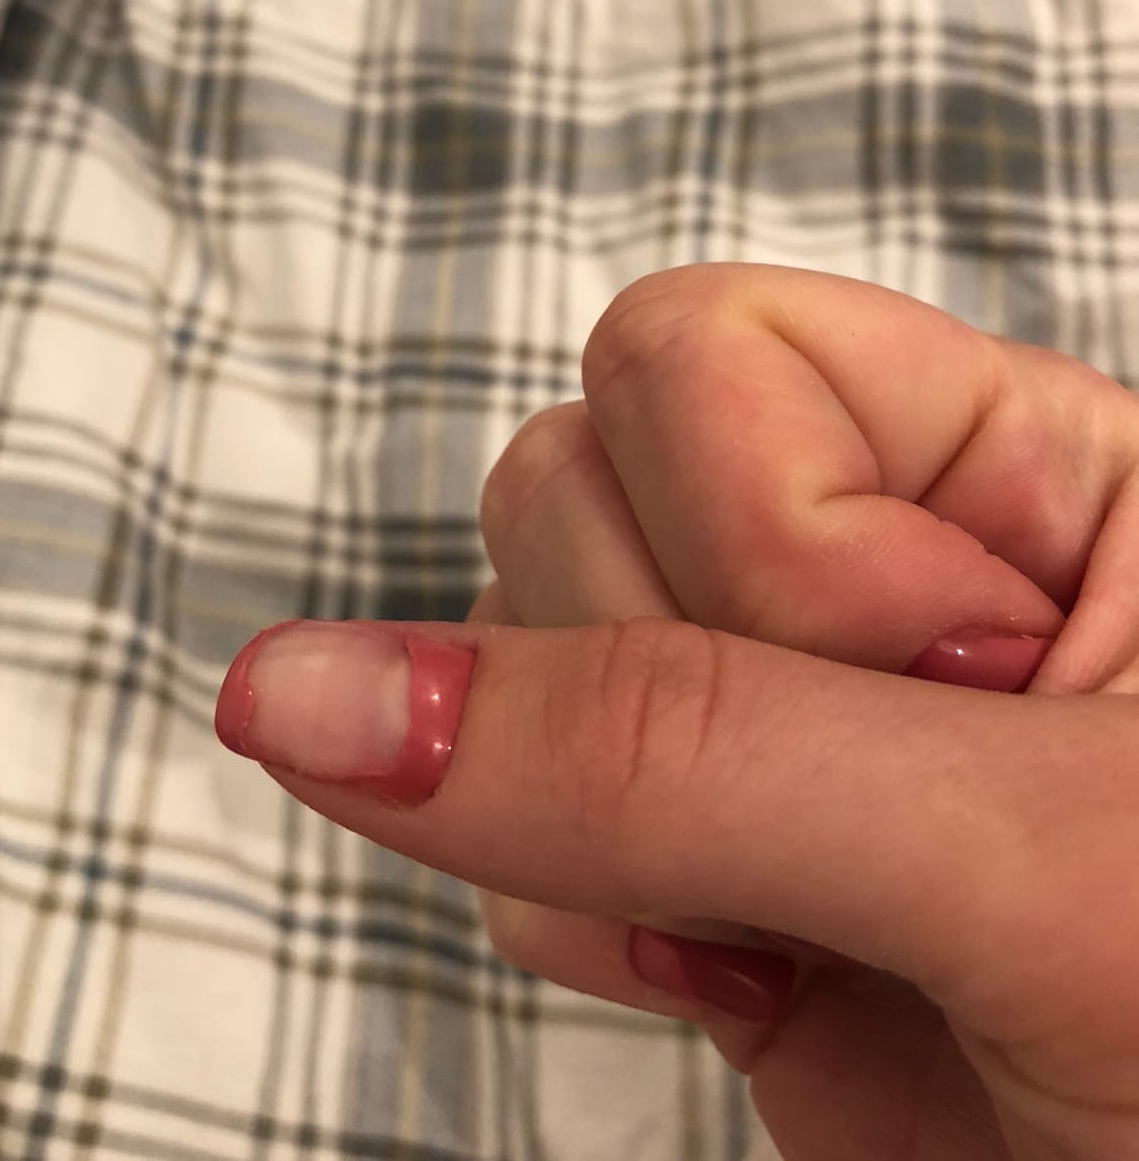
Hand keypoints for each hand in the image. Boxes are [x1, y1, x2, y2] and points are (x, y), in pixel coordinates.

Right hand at [214, 265, 1138, 1160]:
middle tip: (877, 830)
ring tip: (819, 921)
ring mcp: (768, 710)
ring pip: (507, 648)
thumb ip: (666, 752)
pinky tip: (751, 970)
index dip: (763, 531)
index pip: (700, 352)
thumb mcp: (1018, 852)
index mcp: (1000, 456)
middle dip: (668, 679)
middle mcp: (868, 551)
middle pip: (568, 476)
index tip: (935, 693)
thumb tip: (305, 691)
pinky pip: (498, 819)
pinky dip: (584, 915)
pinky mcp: (702, 855)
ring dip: (613, 815)